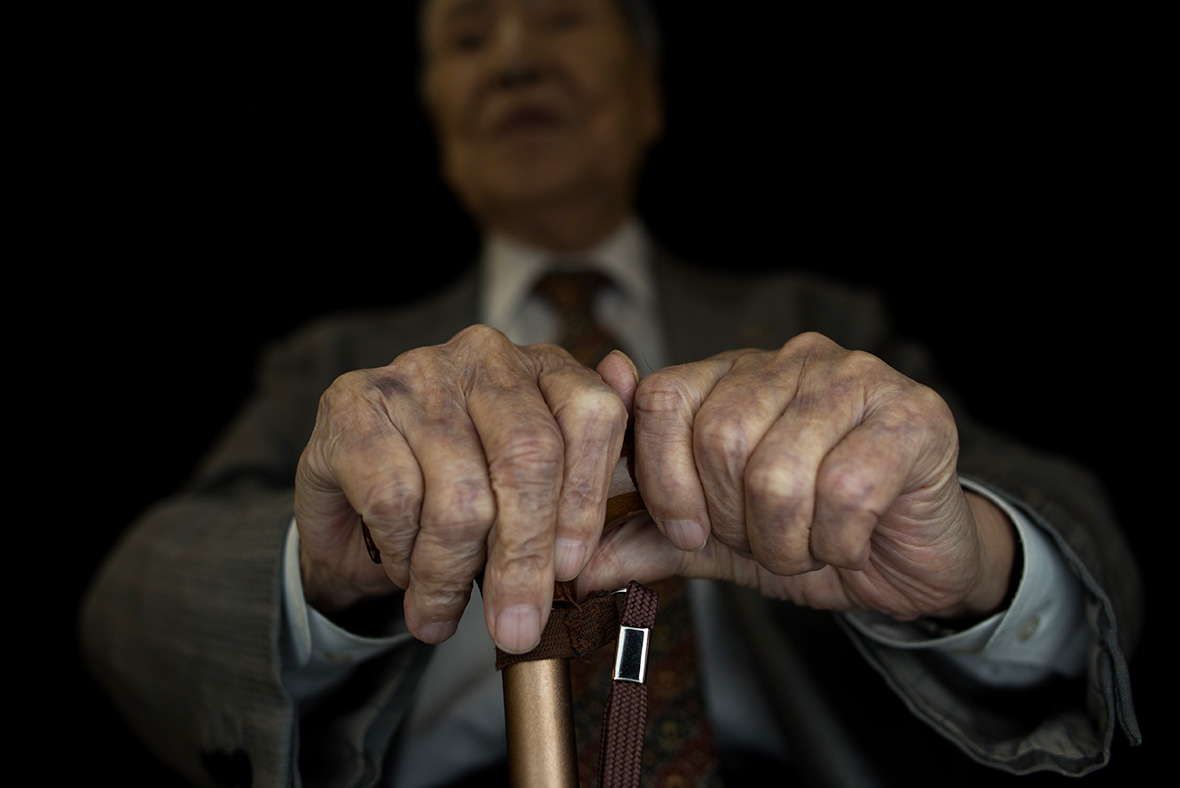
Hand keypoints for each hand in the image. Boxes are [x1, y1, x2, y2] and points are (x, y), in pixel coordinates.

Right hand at [294, 325, 630, 652]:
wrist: (355, 498)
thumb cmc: (460, 492)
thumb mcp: (533, 493)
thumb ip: (592, 494)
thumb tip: (668, 523)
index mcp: (543, 367)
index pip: (592, 414)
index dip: (587, 499)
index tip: (575, 570)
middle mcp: (484, 356)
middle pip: (529, 456)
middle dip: (525, 558)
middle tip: (517, 625)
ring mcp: (416, 373)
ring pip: (460, 493)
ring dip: (452, 574)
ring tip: (441, 614)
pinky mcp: (354, 403)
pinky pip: (395, 501)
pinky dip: (403, 555)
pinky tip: (404, 570)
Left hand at [578, 332, 1014, 621]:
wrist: (911, 559)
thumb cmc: (811, 535)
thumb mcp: (718, 543)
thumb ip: (650, 539)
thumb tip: (573, 564)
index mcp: (733, 375)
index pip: (661, 398)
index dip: (664, 481)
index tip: (689, 532)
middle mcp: (791, 360)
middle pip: (719, 437)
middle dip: (734, 521)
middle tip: (766, 542)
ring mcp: (856, 378)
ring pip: (780, 470)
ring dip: (787, 540)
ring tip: (810, 547)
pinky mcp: (913, 414)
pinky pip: (847, 489)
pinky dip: (838, 541)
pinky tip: (852, 541)